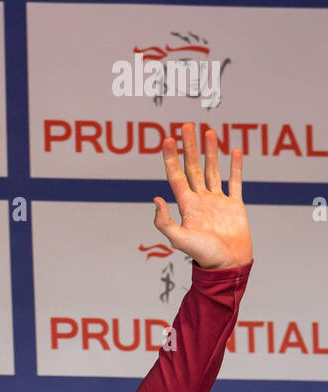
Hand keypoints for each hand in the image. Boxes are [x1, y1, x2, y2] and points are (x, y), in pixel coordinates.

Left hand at [153, 122, 251, 269]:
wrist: (228, 266)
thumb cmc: (204, 256)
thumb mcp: (180, 240)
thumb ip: (165, 222)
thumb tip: (155, 199)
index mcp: (188, 206)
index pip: (176, 176)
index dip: (171, 158)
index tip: (168, 139)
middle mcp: (201, 200)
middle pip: (193, 167)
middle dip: (189, 147)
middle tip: (187, 125)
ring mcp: (218, 201)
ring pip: (213, 170)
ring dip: (211, 151)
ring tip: (209, 132)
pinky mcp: (235, 205)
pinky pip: (235, 181)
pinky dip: (236, 166)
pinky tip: (235, 151)